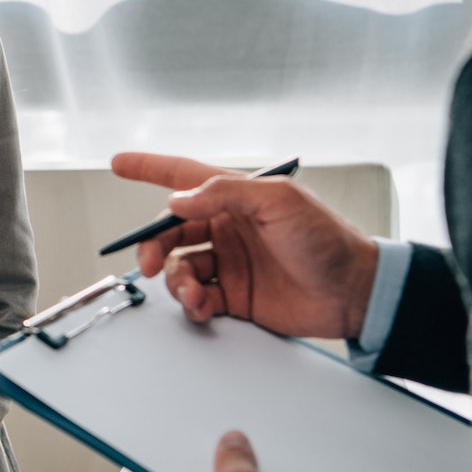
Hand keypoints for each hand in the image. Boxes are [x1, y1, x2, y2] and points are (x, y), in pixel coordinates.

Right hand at [111, 152, 380, 339]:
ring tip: (192, 294)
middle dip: (153, 247)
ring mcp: (229, 263)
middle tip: (149, 265)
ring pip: (179, 268)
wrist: (353, 292)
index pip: (183, 176)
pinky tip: (203, 307)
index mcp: (236, 198)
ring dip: (176, 281)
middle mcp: (228, 228)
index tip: (118, 164)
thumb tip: (178, 200)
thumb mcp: (278, 202)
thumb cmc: (327, 240)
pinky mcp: (234, 296)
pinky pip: (196, 297)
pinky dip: (191, 303)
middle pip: (171, 232)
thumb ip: (225, 193)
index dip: (149, 169)